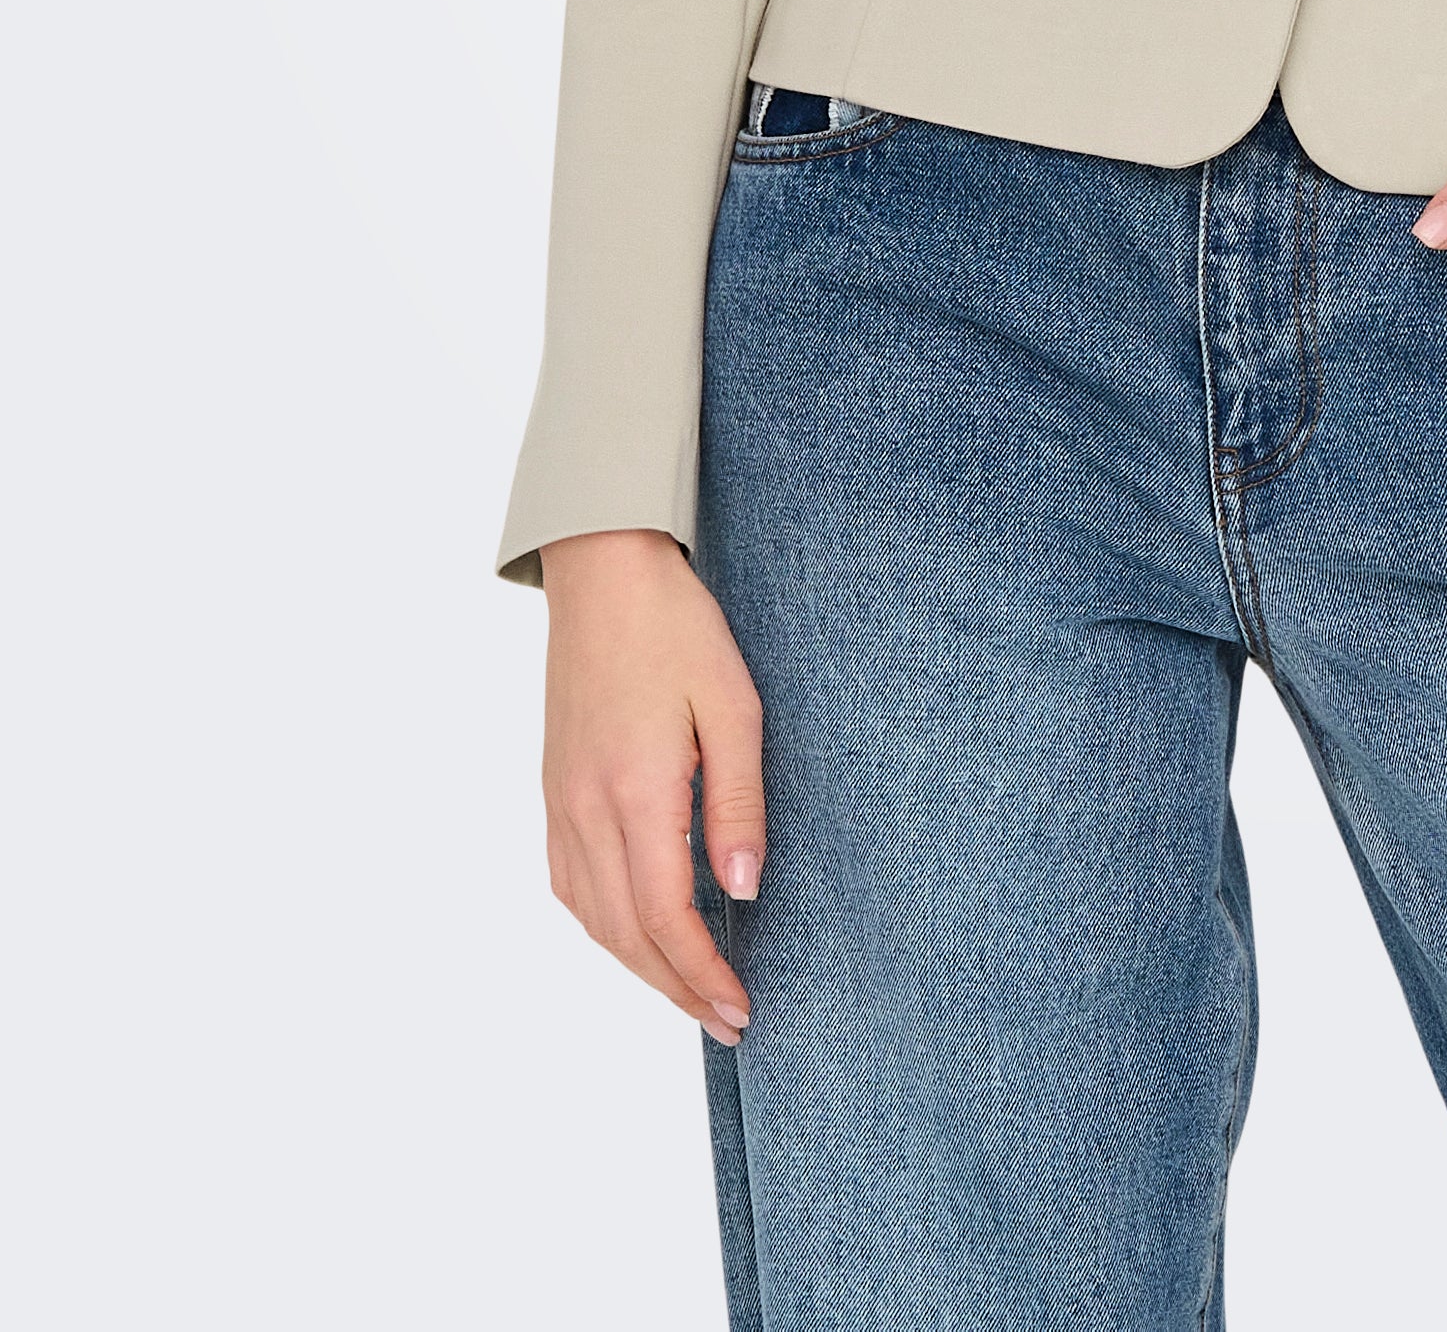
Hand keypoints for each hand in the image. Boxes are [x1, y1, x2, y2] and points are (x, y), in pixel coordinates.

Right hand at [542, 527, 764, 1045]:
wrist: (602, 574)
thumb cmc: (676, 630)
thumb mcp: (732, 707)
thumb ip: (737, 804)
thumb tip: (745, 889)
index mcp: (634, 791)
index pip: (665, 917)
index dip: (702, 974)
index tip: (740, 1009)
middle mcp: (586, 810)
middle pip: (625, 934)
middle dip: (676, 989)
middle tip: (726, 1022)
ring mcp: (560, 803)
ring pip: (593, 918)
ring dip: (640, 966)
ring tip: (689, 991)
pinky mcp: (553, 791)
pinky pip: (571, 885)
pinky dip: (605, 926)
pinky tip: (636, 931)